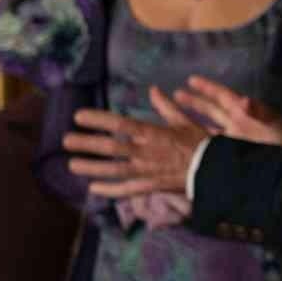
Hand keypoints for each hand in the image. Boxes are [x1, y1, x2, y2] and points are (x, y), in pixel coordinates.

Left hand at [63, 106, 206, 198]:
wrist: (216, 170)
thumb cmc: (201, 143)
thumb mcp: (185, 121)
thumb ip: (166, 106)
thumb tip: (154, 90)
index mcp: (153, 133)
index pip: (119, 124)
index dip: (97, 120)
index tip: (78, 116)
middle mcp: (146, 152)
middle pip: (110, 148)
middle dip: (86, 143)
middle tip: (65, 140)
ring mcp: (147, 171)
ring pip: (113, 170)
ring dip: (91, 168)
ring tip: (72, 165)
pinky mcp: (151, 186)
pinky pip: (126, 190)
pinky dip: (109, 190)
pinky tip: (93, 189)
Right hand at [170, 75, 281, 145]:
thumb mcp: (272, 123)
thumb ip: (257, 111)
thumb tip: (243, 100)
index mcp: (243, 112)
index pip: (222, 96)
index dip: (207, 87)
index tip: (191, 79)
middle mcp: (236, 122)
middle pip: (211, 108)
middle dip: (194, 101)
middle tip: (175, 93)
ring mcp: (235, 136)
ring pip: (210, 124)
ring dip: (195, 117)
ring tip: (176, 110)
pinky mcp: (235, 150)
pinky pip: (215, 142)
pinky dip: (202, 140)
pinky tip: (191, 141)